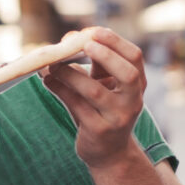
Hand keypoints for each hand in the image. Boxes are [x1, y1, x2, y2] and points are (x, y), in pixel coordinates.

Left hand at [40, 28, 146, 167]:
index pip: (135, 57)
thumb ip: (94, 64)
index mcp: (137, 84)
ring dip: (70, 74)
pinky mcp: (99, 131)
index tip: (93, 31)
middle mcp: (133, 101)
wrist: (109, 153)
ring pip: (94, 91)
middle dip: (106, 56)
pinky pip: (76, 106)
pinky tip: (47, 80)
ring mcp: (118, 118)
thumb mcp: (105, 86)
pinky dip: (59, 89)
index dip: (116, 42)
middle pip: (128, 74)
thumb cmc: (103, 110)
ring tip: (52, 65)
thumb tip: (70, 38)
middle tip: (84, 44)